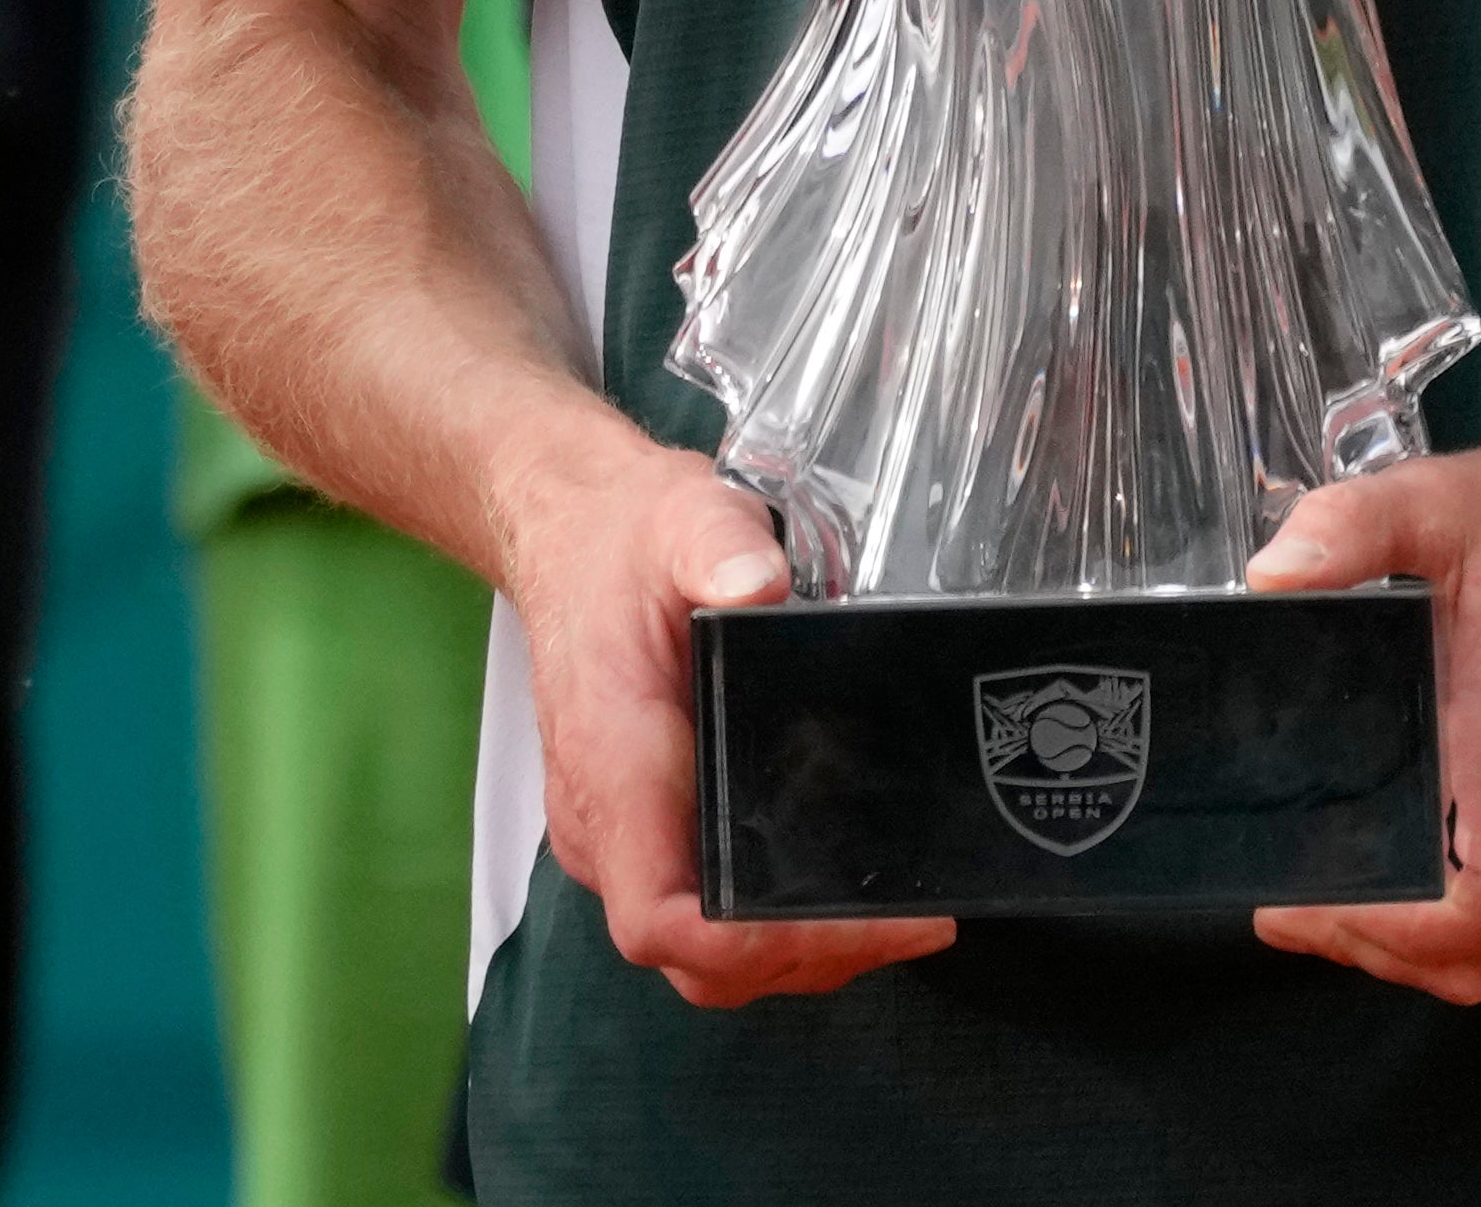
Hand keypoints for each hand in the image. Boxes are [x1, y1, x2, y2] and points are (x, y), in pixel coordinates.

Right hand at [493, 421, 955, 1006]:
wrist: (570, 535)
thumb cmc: (622, 541)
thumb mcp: (679, 518)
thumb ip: (715, 544)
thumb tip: (760, 583)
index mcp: (613, 766)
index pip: (662, 917)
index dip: (762, 944)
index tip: (864, 916)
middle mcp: (605, 825)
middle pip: (694, 962)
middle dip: (804, 960)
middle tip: (910, 920)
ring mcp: (617, 838)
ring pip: (700, 958)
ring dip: (795, 957)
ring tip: (894, 917)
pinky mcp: (638, 834)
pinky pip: (700, 920)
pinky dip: (772, 931)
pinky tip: (837, 895)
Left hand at [1244, 418, 1480, 996]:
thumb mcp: (1433, 499)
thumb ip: (1347, 528)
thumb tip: (1266, 577)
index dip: (1398, 932)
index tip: (1305, 906)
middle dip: (1386, 945)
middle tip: (1293, 906)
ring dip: (1426, 931)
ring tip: (1335, 883)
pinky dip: (1472, 899)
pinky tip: (1410, 846)